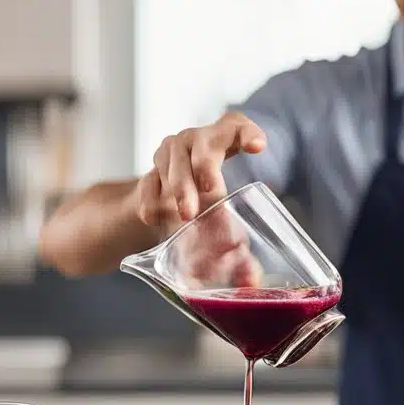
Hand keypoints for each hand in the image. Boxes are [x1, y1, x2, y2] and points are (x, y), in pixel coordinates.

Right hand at [136, 112, 266, 288]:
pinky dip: (151, 200)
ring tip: (185, 214)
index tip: (256, 147)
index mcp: (222, 142)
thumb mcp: (225, 215)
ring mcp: (169, 154)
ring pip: (173, 160)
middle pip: (204, 143)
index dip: (247, 132)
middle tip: (213, 191)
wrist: (165, 202)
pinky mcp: (147, 173)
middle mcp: (195, 141)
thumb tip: (251, 280)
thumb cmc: (207, 201)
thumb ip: (239, 246)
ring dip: (180, 187)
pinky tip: (152, 218)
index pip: (236, 124)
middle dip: (206, 167)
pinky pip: (147, 182)